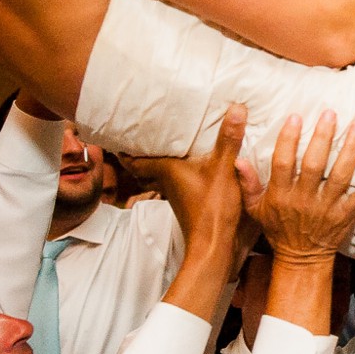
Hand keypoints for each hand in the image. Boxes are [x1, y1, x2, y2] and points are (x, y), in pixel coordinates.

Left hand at [123, 104, 247, 253]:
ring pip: (158, 176)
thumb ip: (229, 140)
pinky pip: (175, 182)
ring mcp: (178, 194)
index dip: (124, 148)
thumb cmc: (213, 208)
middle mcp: (167, 182)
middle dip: (138, 153)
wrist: (215, 245)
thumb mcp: (224, 169)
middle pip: (144, 168)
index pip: (135, 160)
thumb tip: (237, 108)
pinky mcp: (189, 202)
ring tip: (162, 144)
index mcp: (167, 170)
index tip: (117, 134)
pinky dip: (175, 172)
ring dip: (156, 163)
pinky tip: (188, 165)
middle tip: (138, 135)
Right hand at [236, 110, 354, 263]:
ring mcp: (328, 208)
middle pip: (315, 165)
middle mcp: (305, 200)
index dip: (289, 139)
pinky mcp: (346, 216)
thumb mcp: (255, 209)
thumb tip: (237, 159)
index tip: (296, 117)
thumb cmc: (277, 229)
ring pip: (341, 176)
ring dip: (350, 150)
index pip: (283, 163)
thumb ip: (247, 183)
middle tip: (331, 114)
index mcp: (281, 195)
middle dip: (323, 137)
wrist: (300, 259)